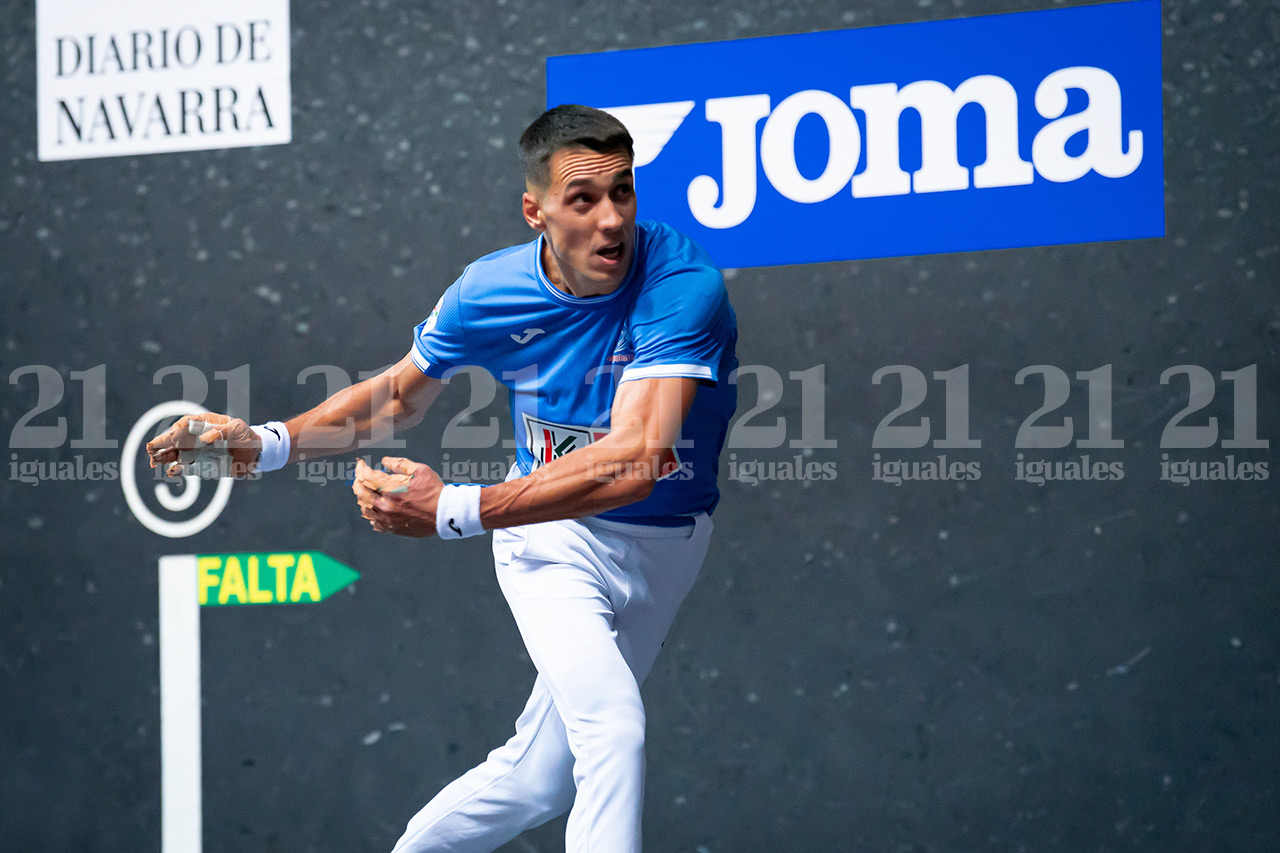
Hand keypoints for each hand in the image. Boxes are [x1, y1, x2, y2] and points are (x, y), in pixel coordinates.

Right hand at [145, 413, 261, 477]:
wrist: (254, 452)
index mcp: (203, 423)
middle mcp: (195, 437)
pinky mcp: (199, 465)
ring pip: (174, 454)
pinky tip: (171, 472)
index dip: (176, 430)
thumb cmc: (244, 435)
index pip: (184, 424)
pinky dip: (177, 470)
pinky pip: (184, 468)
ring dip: (163, 458)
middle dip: (160, 444)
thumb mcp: (236, 428)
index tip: (172, 437)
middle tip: (152, 451)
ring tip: (155, 463)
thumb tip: (204, 440)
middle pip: (172, 439)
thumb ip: (221, 431)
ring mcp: (195, 452)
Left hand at [351, 456, 443, 537]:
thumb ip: (399, 463)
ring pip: (365, 508)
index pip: (366, 476)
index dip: (360, 468)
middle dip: (357, 482)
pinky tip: (375, 509)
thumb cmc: (434, 491)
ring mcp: (387, 518)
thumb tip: (384, 461)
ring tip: (366, 492)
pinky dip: (372, 514)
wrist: (444, 514)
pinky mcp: (392, 528)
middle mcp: (385, 504)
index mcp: (390, 488)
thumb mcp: (419, 470)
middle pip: (360, 493)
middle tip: (359, 477)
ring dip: (363, 498)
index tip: (361, 464)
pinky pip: (374, 523)